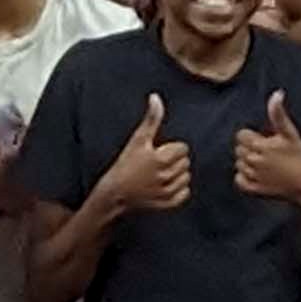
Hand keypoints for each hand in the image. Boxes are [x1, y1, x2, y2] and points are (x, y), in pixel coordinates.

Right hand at [94, 94, 191, 219]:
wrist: (113, 193)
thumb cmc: (124, 165)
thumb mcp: (137, 140)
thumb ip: (151, 119)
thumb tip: (156, 98)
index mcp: (161, 159)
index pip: (183, 148)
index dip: (171, 148)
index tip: (158, 151)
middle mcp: (166, 176)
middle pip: (185, 162)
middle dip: (175, 160)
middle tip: (158, 162)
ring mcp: (167, 191)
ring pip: (186, 177)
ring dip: (178, 174)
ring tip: (161, 173)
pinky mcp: (166, 204)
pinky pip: (184, 194)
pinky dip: (179, 189)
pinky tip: (166, 184)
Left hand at [231, 91, 300, 209]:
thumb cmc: (299, 156)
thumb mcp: (290, 133)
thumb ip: (278, 114)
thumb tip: (277, 94)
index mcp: (260, 146)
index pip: (241, 136)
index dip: (251, 136)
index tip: (263, 140)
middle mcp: (254, 161)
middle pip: (238, 149)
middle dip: (248, 148)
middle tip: (265, 152)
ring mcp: (253, 176)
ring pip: (238, 164)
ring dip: (247, 162)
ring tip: (264, 163)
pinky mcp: (254, 189)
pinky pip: (239, 180)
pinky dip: (244, 177)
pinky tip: (256, 174)